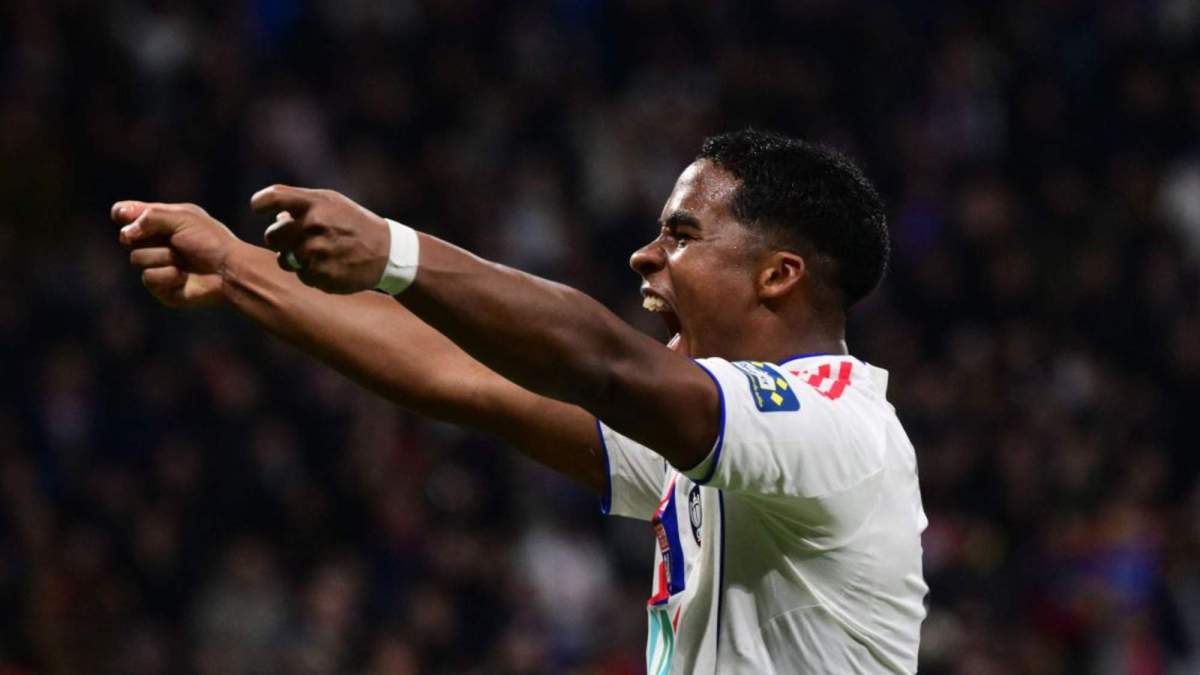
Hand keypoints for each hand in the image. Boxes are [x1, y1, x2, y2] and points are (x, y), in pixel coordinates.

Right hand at [113, 201, 239, 307]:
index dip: (122, 214)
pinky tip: (183, 277)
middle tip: (170, 239)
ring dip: (162, 256)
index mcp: (161, 221)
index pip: (128, 214)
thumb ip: (150, 217)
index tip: (122, 216)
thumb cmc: (210, 242)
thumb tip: (125, 233)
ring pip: (136, 258)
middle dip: (146, 237)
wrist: (229, 272)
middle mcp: (156, 242)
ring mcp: (156, 264)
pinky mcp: (159, 286)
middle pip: (126, 237)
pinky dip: (167, 275)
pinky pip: (148, 278)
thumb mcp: (183, 218)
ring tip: (183, 259)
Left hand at [251, 185, 390, 293]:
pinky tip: (330, 266)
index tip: (258, 207)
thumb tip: (277, 216)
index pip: (274, 197)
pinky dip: (311, 273)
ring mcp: (317, 252)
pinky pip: (301, 276)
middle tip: (299, 239)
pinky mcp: (321, 275)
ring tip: (319, 254)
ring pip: (284, 260)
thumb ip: (303, 204)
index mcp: (315, 204)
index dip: (260, 202)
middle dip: (281, 239)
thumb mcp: (334, 203)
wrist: (387, 253)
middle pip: (272, 235)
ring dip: (295, 259)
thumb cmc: (355, 224)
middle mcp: (313, 226)